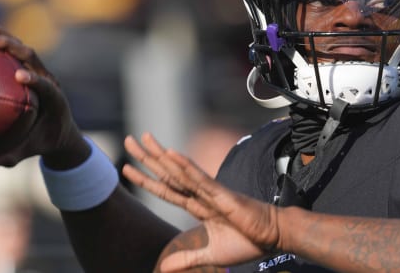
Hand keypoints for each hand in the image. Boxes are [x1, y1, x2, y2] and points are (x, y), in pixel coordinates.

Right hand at [0, 23, 85, 167]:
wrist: (60, 129)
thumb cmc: (44, 141)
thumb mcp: (31, 150)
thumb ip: (13, 156)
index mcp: (54, 99)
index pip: (46, 85)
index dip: (35, 79)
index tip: (19, 76)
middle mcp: (46, 79)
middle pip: (31, 56)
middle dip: (10, 47)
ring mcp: (37, 69)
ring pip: (20, 46)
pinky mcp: (27, 65)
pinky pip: (10, 49)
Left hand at [122, 133, 282, 271]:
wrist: (272, 238)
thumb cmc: (247, 242)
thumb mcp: (211, 254)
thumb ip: (188, 258)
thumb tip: (164, 268)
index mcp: (197, 206)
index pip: (166, 190)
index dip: (146, 179)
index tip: (127, 166)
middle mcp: (200, 195)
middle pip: (168, 174)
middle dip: (148, 157)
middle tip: (129, 139)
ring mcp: (211, 192)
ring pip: (181, 172)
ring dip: (163, 156)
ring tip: (146, 139)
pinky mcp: (223, 195)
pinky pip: (201, 180)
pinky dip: (186, 168)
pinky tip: (172, 156)